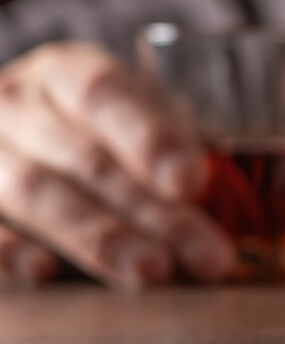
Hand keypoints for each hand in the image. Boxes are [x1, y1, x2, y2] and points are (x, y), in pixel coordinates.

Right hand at [0, 42, 233, 286]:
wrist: (27, 131)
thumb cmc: (103, 130)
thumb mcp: (140, 118)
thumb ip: (168, 147)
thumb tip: (192, 195)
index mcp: (64, 73)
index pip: (103, 95)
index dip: (148, 139)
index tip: (190, 184)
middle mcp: (14, 103)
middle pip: (85, 157)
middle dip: (151, 212)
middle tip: (204, 256)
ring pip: (32, 191)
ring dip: (95, 236)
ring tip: (151, 270)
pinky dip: (5, 248)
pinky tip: (44, 270)